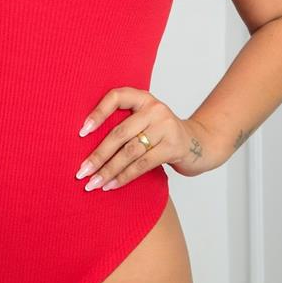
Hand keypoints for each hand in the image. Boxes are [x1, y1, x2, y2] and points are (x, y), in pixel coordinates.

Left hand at [74, 86, 223, 191]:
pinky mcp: (173, 146)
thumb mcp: (145, 120)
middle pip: (119, 133)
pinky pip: (142, 164)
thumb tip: (86, 141)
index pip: (115, 97)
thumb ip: (124, 122)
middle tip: (81, 172)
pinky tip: (112, 185)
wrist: (199, 143)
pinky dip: (124, 177)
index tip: (81, 132)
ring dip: (108, 170)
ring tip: (94, 183)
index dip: (98, 113)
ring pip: (129, 152)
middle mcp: (154, 108)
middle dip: (98, 155)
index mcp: (142, 98)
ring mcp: (165, 127)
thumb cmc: (162, 133)